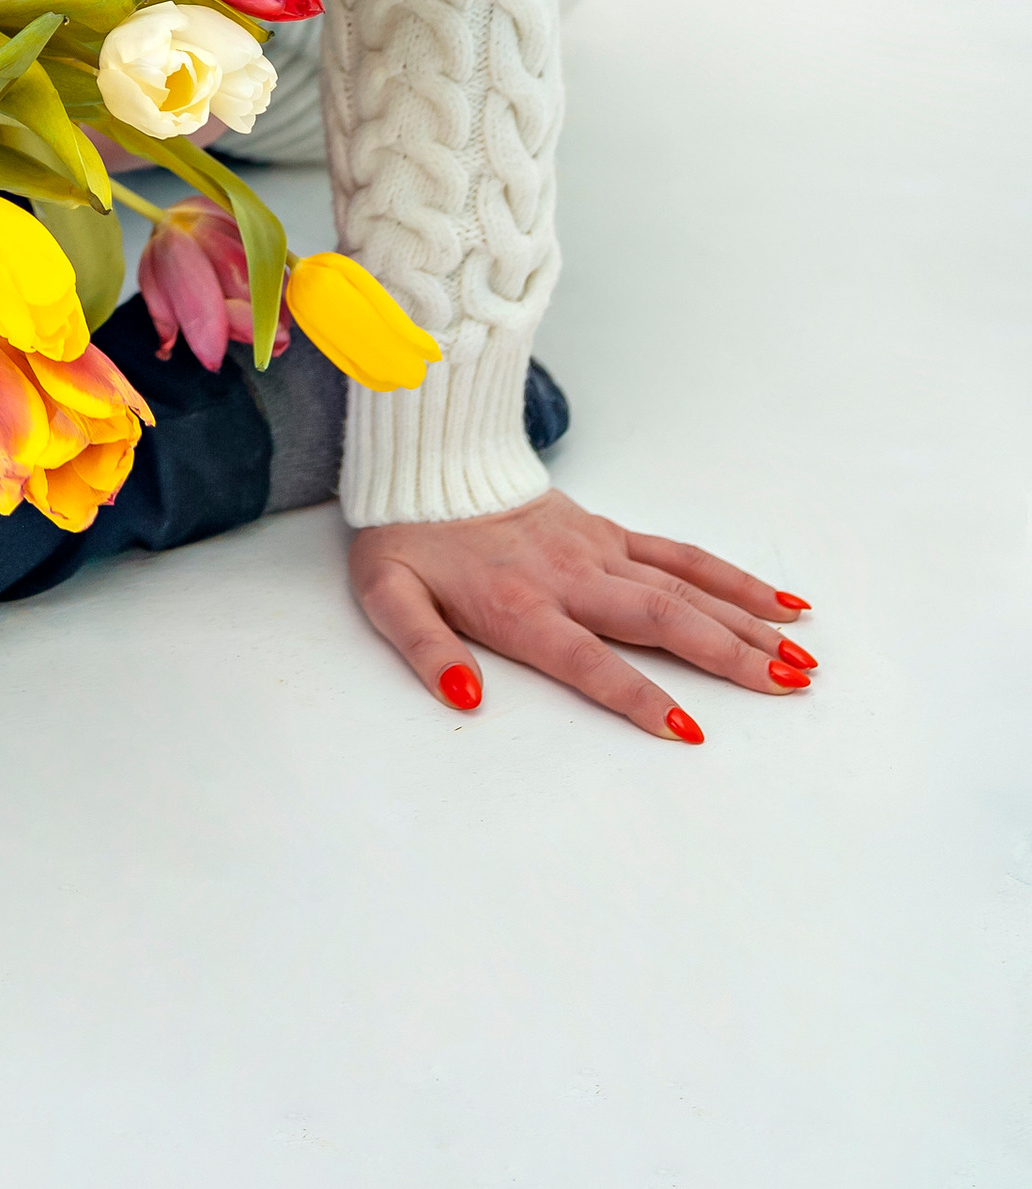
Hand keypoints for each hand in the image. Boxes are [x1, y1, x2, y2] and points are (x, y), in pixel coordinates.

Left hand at [348, 488, 814, 740]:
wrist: (425, 459)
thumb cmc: (407, 538)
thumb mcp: (388, 595)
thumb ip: (424, 648)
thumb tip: (464, 697)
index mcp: (519, 603)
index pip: (587, 659)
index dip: (635, 695)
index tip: (688, 728)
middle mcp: (571, 576)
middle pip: (659, 620)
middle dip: (726, 657)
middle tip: (786, 689)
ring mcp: (598, 551)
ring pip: (683, 589)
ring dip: (744, 625)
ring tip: (800, 660)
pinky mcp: (611, 532)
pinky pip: (679, 556)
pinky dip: (731, 579)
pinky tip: (779, 604)